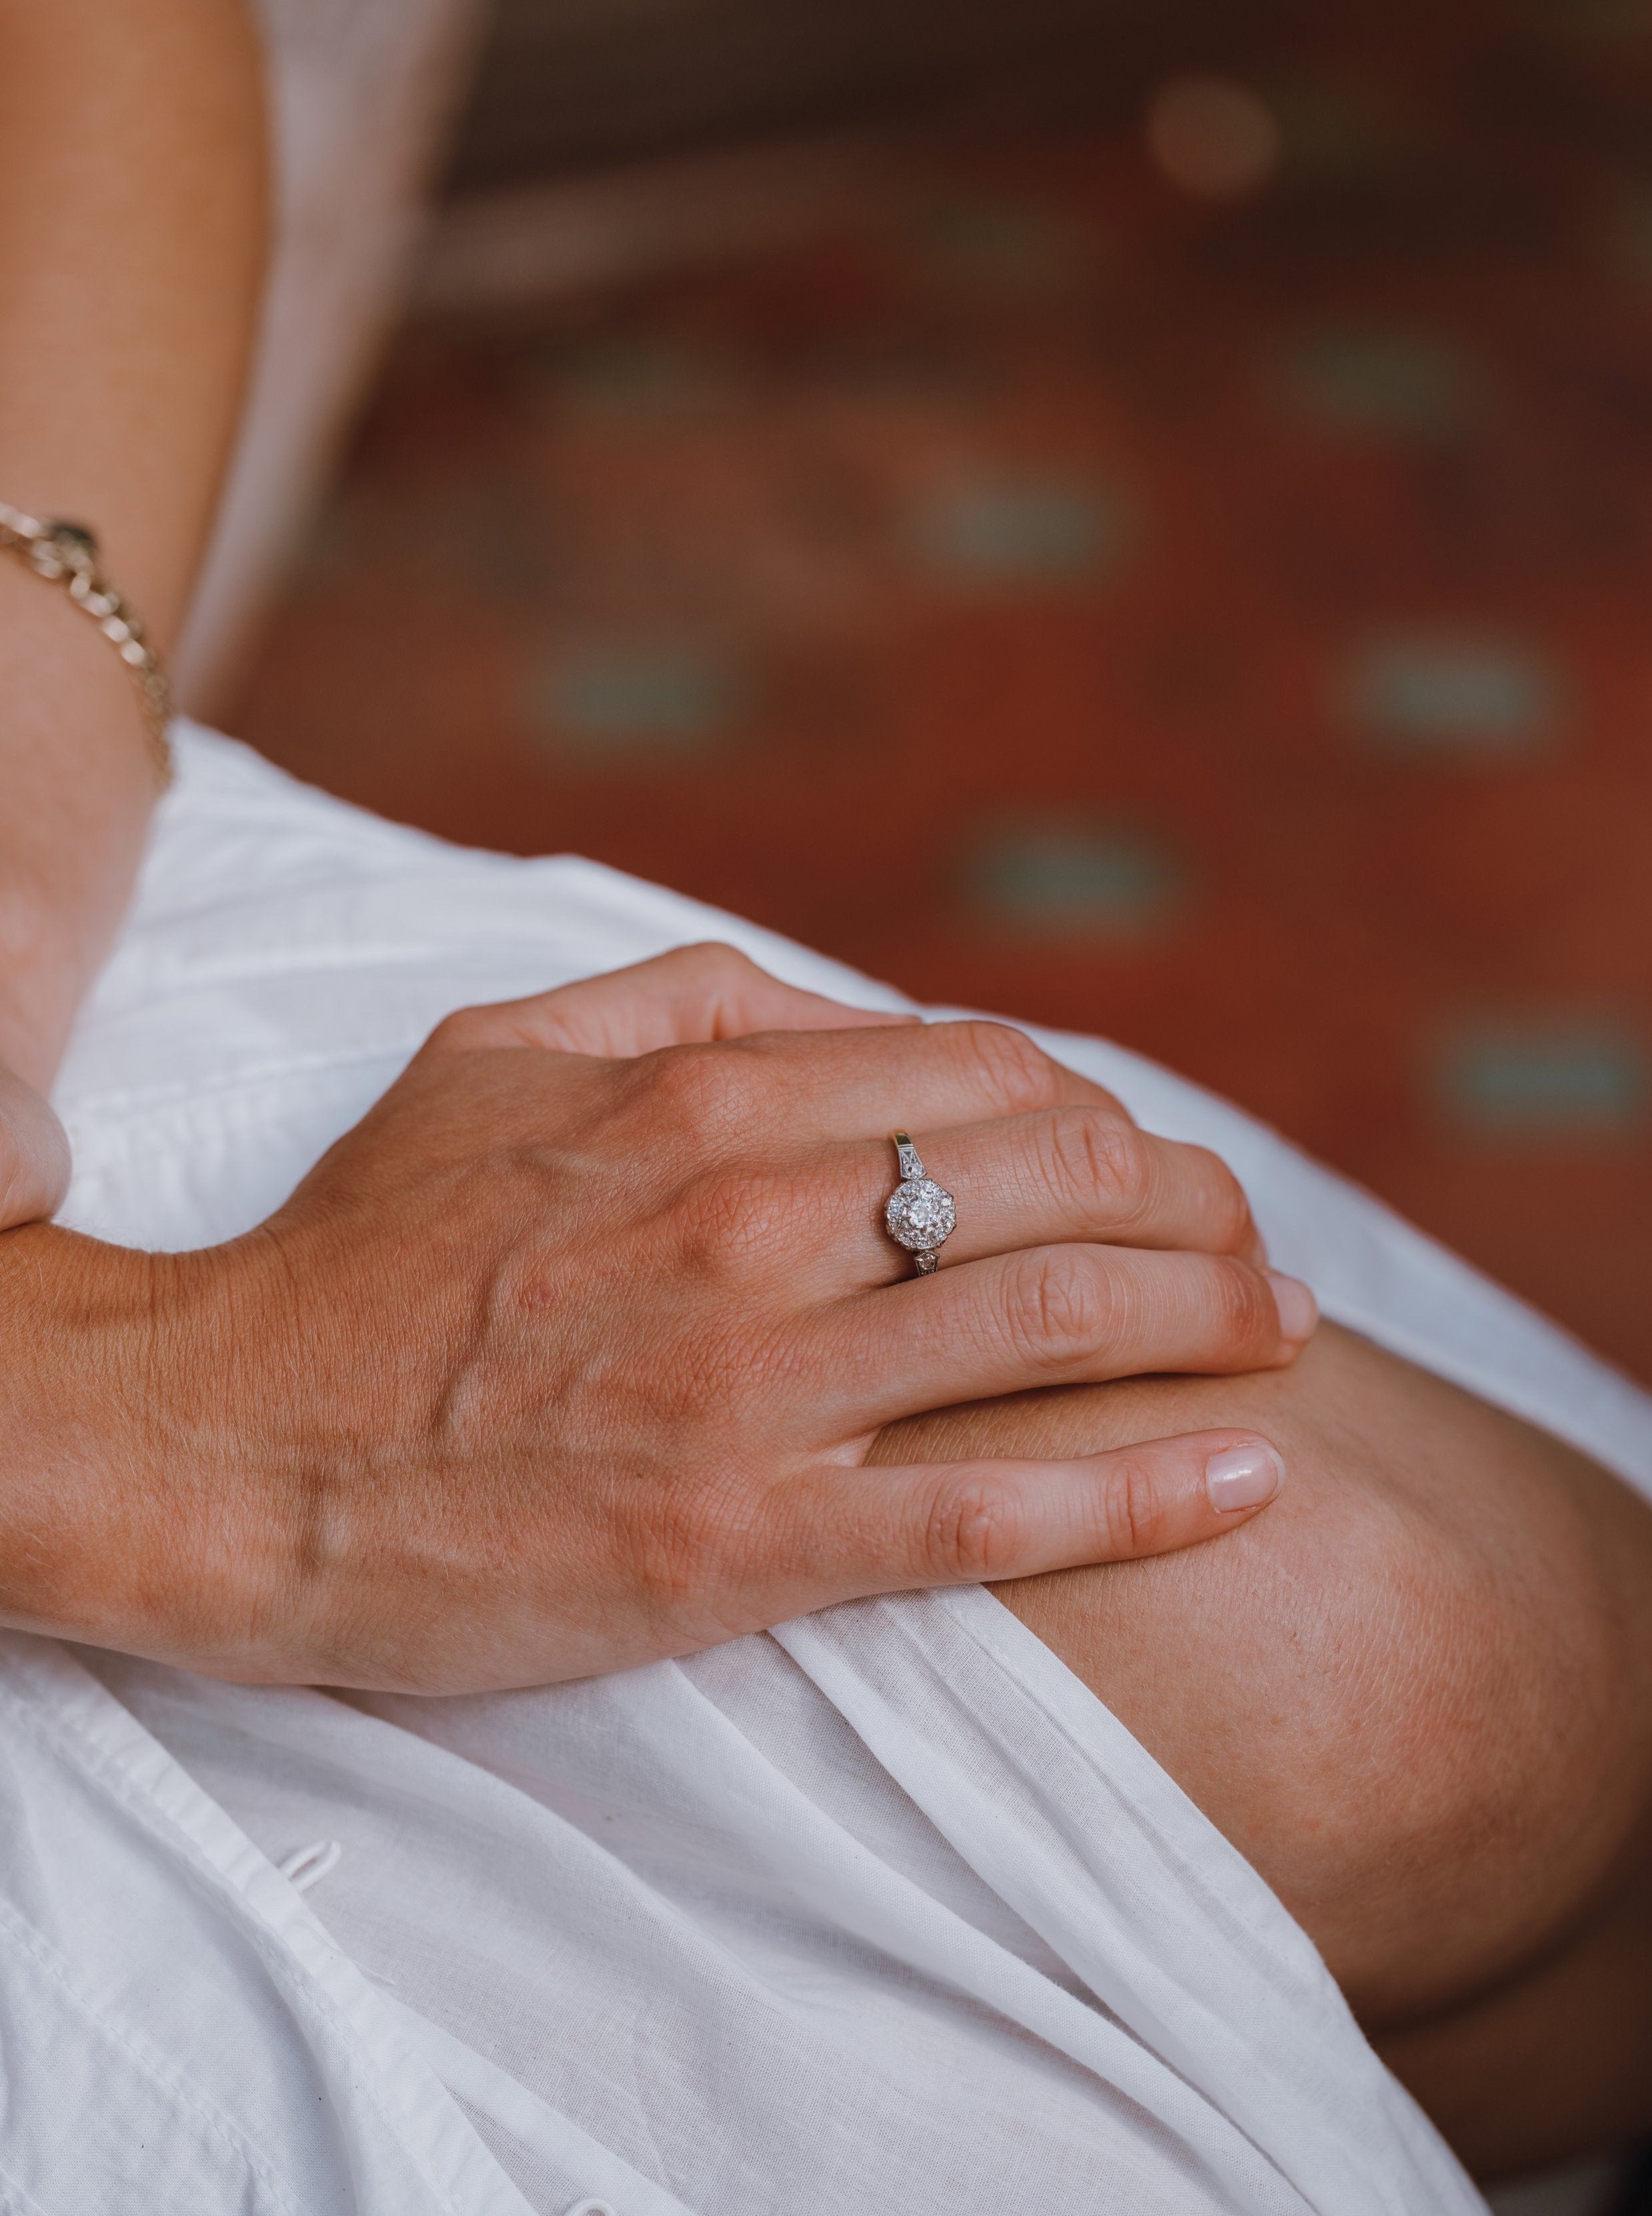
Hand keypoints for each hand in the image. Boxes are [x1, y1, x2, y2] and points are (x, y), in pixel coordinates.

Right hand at [0, 947, 1309, 1690]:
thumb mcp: (494, 1054)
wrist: (224, 1444)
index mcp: (703, 1096)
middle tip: (1255, 1252)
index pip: (985, 1072)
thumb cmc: (360, 1252)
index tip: (1149, 1163)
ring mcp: (756, 1383)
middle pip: (1059, 1177)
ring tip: (1285, 1335)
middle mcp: (752, 1219)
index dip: (1104, 1113)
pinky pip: (989, 1504)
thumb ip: (675, 998)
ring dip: (1205, 1318)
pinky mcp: (744, 1537)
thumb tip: (833, 999)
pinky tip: (1247, 1475)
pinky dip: (1138, 1487)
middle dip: (1194, 1203)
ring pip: (1050, 1318)